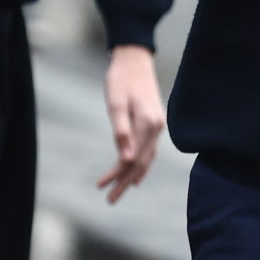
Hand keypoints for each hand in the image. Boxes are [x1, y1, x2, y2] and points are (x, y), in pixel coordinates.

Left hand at [95, 44, 165, 203]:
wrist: (134, 59)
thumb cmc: (121, 79)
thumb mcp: (116, 104)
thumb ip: (121, 131)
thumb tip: (125, 159)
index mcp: (148, 124)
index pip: (131, 158)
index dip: (116, 174)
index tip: (101, 186)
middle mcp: (157, 127)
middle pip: (140, 162)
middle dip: (124, 182)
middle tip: (110, 200)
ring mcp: (158, 125)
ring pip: (146, 158)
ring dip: (132, 176)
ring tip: (119, 192)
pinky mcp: (154, 122)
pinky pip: (149, 150)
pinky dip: (142, 164)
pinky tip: (137, 174)